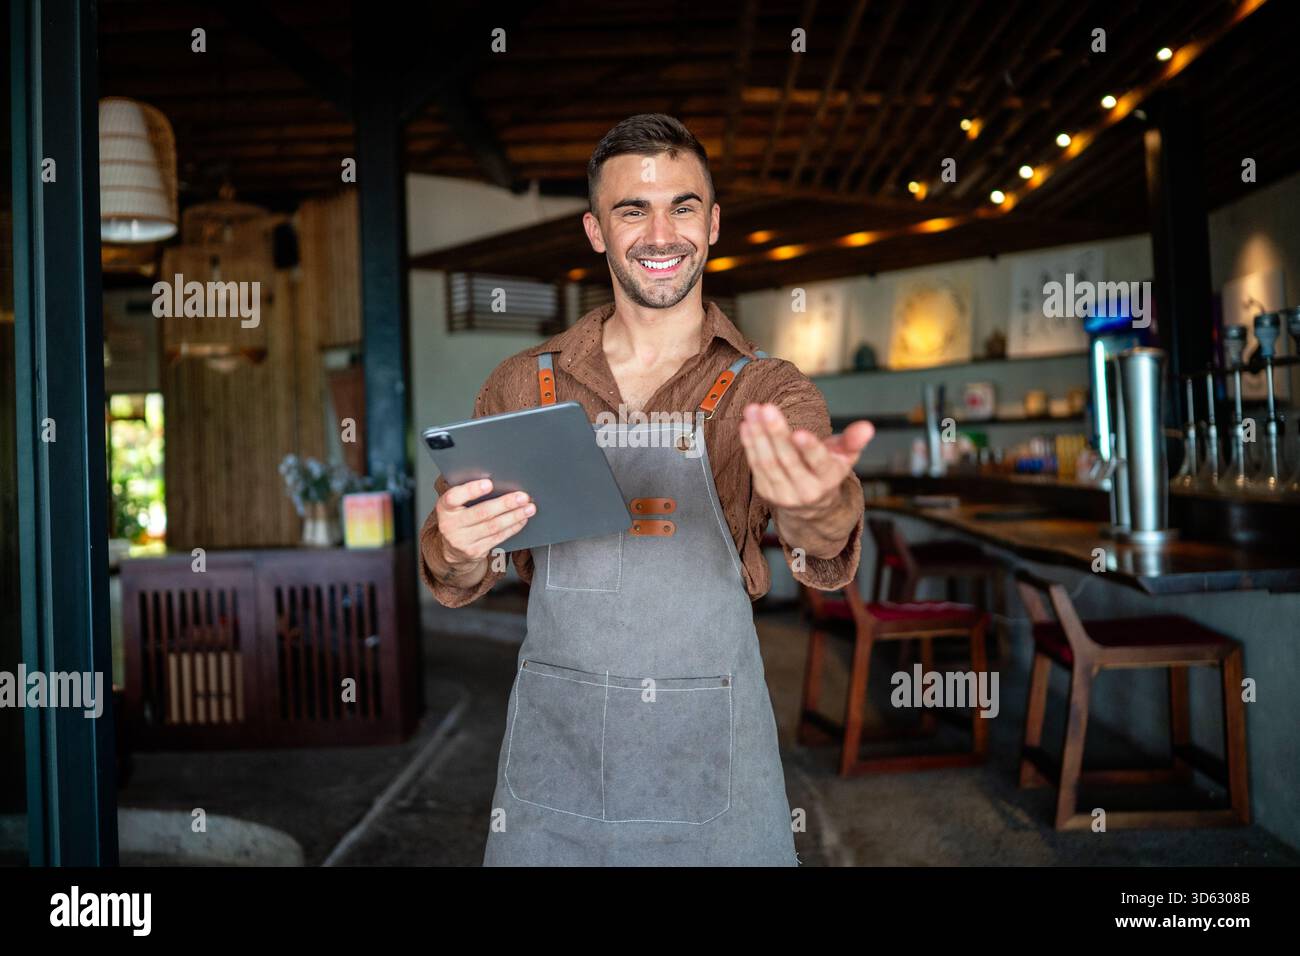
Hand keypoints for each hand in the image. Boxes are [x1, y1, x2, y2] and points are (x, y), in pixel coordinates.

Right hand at [436, 479, 535, 565]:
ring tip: (528, 508)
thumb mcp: (455, 505)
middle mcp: (450, 525)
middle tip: (522, 497)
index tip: (489, 483)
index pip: (454, 497)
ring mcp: (462, 541)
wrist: (452, 549)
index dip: (471, 490)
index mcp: (445, 508)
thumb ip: (468, 493)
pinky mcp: (475, 552)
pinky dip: (513, 527)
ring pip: (493, 527)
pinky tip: (522, 519)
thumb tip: (497, 479)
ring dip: (514, 516)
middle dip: (505, 504)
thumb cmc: (458, 518)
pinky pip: (498, 537)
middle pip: (481, 513)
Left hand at [738, 403, 874, 512]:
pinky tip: (746, 424)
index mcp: (828, 479)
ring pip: (768, 463)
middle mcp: (805, 490)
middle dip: (776, 433)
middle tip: (766, 408)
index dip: (809, 449)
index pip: (818, 463)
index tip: (799, 432)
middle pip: (788, 460)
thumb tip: (868, 427)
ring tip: (752, 410)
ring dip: (758, 435)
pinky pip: (756, 465)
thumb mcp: (845, 457)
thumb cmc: (828, 471)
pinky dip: (749, 444)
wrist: (811, 506)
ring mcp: (783, 493)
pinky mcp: (766, 491)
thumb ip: (853, 441)